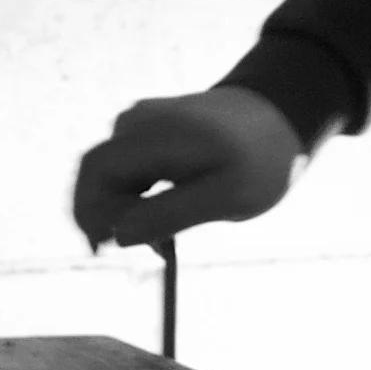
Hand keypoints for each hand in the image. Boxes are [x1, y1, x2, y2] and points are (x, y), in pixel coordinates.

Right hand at [73, 88, 302, 248]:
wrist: (283, 115)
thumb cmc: (262, 159)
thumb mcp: (228, 197)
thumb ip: (170, 214)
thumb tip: (118, 236)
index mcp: (157, 133)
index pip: (96, 170)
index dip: (87, 211)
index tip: (103, 249)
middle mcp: (138, 122)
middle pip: (97, 176)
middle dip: (107, 219)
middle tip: (148, 254)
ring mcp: (140, 124)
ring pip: (112, 178)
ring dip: (124, 214)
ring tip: (166, 244)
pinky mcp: (147, 134)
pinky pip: (127, 172)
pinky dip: (136, 201)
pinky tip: (166, 225)